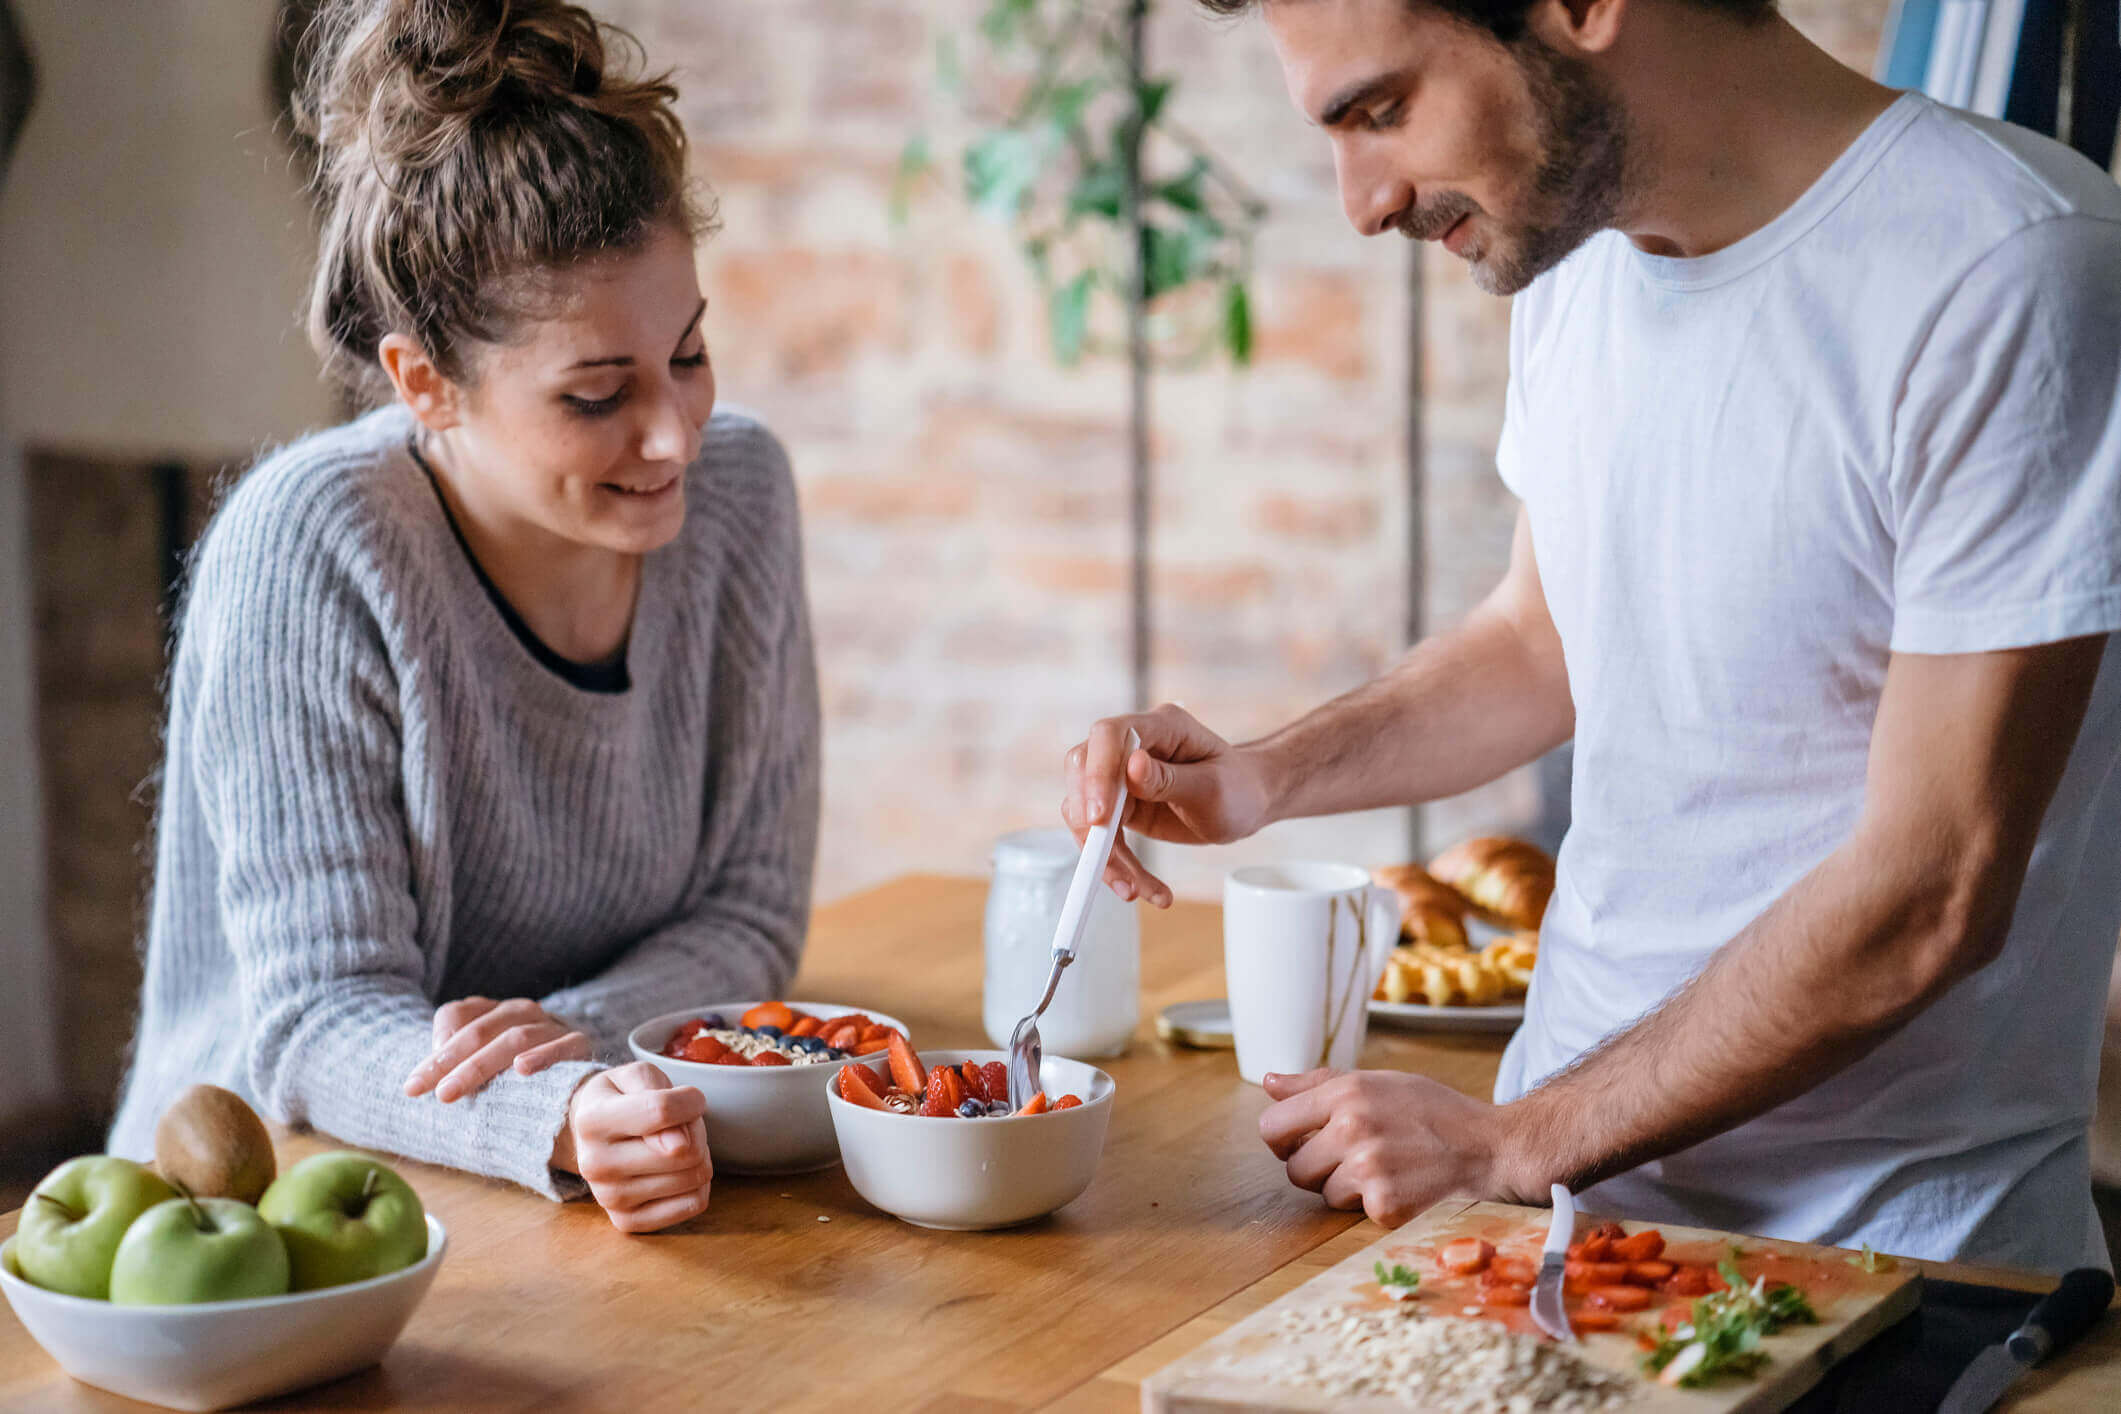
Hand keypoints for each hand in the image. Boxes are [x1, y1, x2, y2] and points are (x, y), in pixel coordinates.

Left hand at [404, 996, 593, 1102]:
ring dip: (480, 1065)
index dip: (433, 1049)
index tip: (413, 1087)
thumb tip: (433, 1074)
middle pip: (478, 1031)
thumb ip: (457, 1060)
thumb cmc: (517, 1073)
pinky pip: (562, 1046)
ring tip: (454, 1092)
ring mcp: (550, 1024)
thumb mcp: (483, 1063)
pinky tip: (522, 1069)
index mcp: (491, 1009)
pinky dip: (543, 1055)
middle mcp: (519, 1010)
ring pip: (514, 1038)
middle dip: (450, 1063)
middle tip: (430, 1093)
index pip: (455, 1016)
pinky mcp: (578, 1042)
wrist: (575, 1072)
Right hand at [553, 1062, 711, 1232]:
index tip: (690, 1099)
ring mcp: (608, 1198)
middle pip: (685, 1150)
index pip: (662, 1111)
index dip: (691, 1102)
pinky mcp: (627, 1221)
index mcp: (591, 1120)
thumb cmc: (624, 1098)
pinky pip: (693, 1203)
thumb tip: (678, 1145)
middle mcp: (594, 1164)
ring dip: (699, 1155)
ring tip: (676, 1146)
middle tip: (679, 1126)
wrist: (595, 1133)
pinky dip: (698, 1185)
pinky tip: (679, 1172)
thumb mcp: (638, 1075)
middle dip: (696, 1130)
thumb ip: (658, 1094)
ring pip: (694, 1176)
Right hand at [1061, 703, 1275, 906]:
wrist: (1247, 805)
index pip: (1109, 735)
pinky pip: (1102, 835)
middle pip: (1083, 769)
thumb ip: (1169, 779)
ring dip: (1103, 854)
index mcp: (1160, 727)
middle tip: (1104, 858)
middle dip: (1088, 818)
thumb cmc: (1238, 789)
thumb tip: (1131, 767)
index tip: (1099, 817)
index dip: (1097, 773)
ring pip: (1086, 809)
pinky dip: (1115, 865)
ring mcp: (1122, 776)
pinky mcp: (1120, 805)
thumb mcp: (1211, 789)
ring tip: (1132, 888)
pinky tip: (1141, 888)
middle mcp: (1133, 746)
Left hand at [1258, 1068, 1531, 1227]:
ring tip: (1386, 1170)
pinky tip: (1403, 1188)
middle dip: (1317, 1170)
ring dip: (1347, 1191)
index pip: (1271, 1127)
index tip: (1305, 1144)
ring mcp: (1369, 1168)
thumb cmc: (1433, 1112)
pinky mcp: (1386, 1204)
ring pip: (1323, 1196)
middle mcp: (1352, 1127)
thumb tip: (1269, 1082)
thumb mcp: (1377, 1083)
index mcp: (1345, 1093)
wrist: (1491, 1146)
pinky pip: (1355, 1215)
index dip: (1284, 1141)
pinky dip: (1375, 1208)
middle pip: (1294, 1170)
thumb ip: (1318, 1083)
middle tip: (1354, 1160)